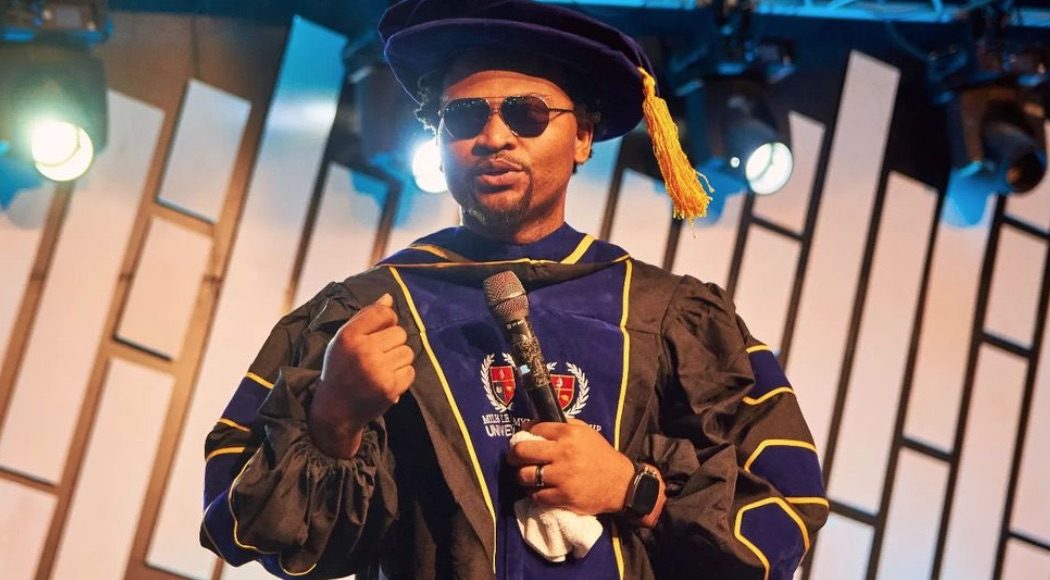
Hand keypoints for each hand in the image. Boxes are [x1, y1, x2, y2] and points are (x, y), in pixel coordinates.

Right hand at [308, 293, 415, 457]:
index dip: (388, 320)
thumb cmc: (341, 369)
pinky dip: (402, 376)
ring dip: (399, 360)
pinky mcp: (389, 388)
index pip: (382, 312)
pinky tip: (386, 381)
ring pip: (408, 352)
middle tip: (378, 356)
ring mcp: (377, 371)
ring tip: (382, 369)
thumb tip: (389, 297)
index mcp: (348, 336)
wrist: (336, 410)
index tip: (381, 330)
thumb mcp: (344, 339)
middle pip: (399, 333)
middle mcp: (362, 351)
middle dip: (393, 343)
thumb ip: (366, 316)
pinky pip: (410, 371)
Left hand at [506, 419, 634, 515]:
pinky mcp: (563, 497)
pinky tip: (538, 489)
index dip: (526, 433)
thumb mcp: (585, 432)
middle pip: (522, 451)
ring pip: (525, 475)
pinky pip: (536, 495)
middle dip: (514, 454)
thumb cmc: (600, 455)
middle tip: (515, 458)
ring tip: (526, 475)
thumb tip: (534, 424)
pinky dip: (534, 493)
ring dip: (522, 476)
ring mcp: (562, 477)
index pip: (535, 429)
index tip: (525, 438)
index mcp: (568, 434)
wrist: (620, 484)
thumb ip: (563, 425)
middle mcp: (564, 454)